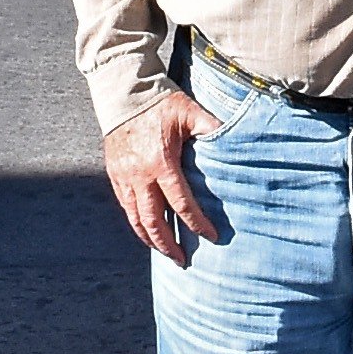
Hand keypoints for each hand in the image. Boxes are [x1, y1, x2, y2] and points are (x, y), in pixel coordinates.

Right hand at [103, 90, 228, 265]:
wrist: (123, 94)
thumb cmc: (161, 103)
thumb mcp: (190, 112)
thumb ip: (212, 128)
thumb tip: (238, 141)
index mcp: (161, 163)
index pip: (181, 203)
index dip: (197, 223)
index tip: (212, 236)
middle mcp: (140, 175)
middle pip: (154, 221)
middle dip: (169, 243)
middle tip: (183, 260)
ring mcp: (124, 177)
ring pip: (135, 218)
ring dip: (150, 239)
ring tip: (165, 252)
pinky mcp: (114, 174)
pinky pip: (125, 206)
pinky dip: (136, 223)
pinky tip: (146, 231)